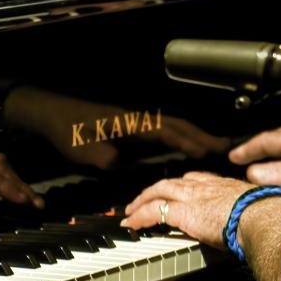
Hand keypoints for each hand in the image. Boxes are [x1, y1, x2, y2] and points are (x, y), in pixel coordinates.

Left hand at [4, 86, 230, 168]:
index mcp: (133, 124)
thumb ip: (111, 161)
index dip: (193, 142)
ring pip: (174, 126)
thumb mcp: (88, 152)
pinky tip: (186, 146)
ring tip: (215, 146)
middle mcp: (140, 119)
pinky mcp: (132, 126)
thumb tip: (127, 166)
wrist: (52, 113)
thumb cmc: (69, 131)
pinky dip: (181, 137)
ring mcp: (137, 121)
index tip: (213, 151)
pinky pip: (164, 131)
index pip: (170, 132)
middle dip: (204, 136)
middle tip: (228, 147)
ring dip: (195, 135)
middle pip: (179, 126)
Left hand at [121, 171, 253, 248]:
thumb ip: (252, 215)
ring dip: (143, 200)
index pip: (199, 179)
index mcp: (226, 186)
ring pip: (160, 191)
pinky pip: (153, 212)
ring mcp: (194, 197)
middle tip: (145, 197)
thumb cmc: (269, 217)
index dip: (184, 184)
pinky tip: (131, 224)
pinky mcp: (184, 212)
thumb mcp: (259, 210)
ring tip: (131, 210)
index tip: (179, 189)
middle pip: (174, 182)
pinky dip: (140, 217)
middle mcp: (207, 186)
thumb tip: (260, 225)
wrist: (264, 217)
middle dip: (157, 189)